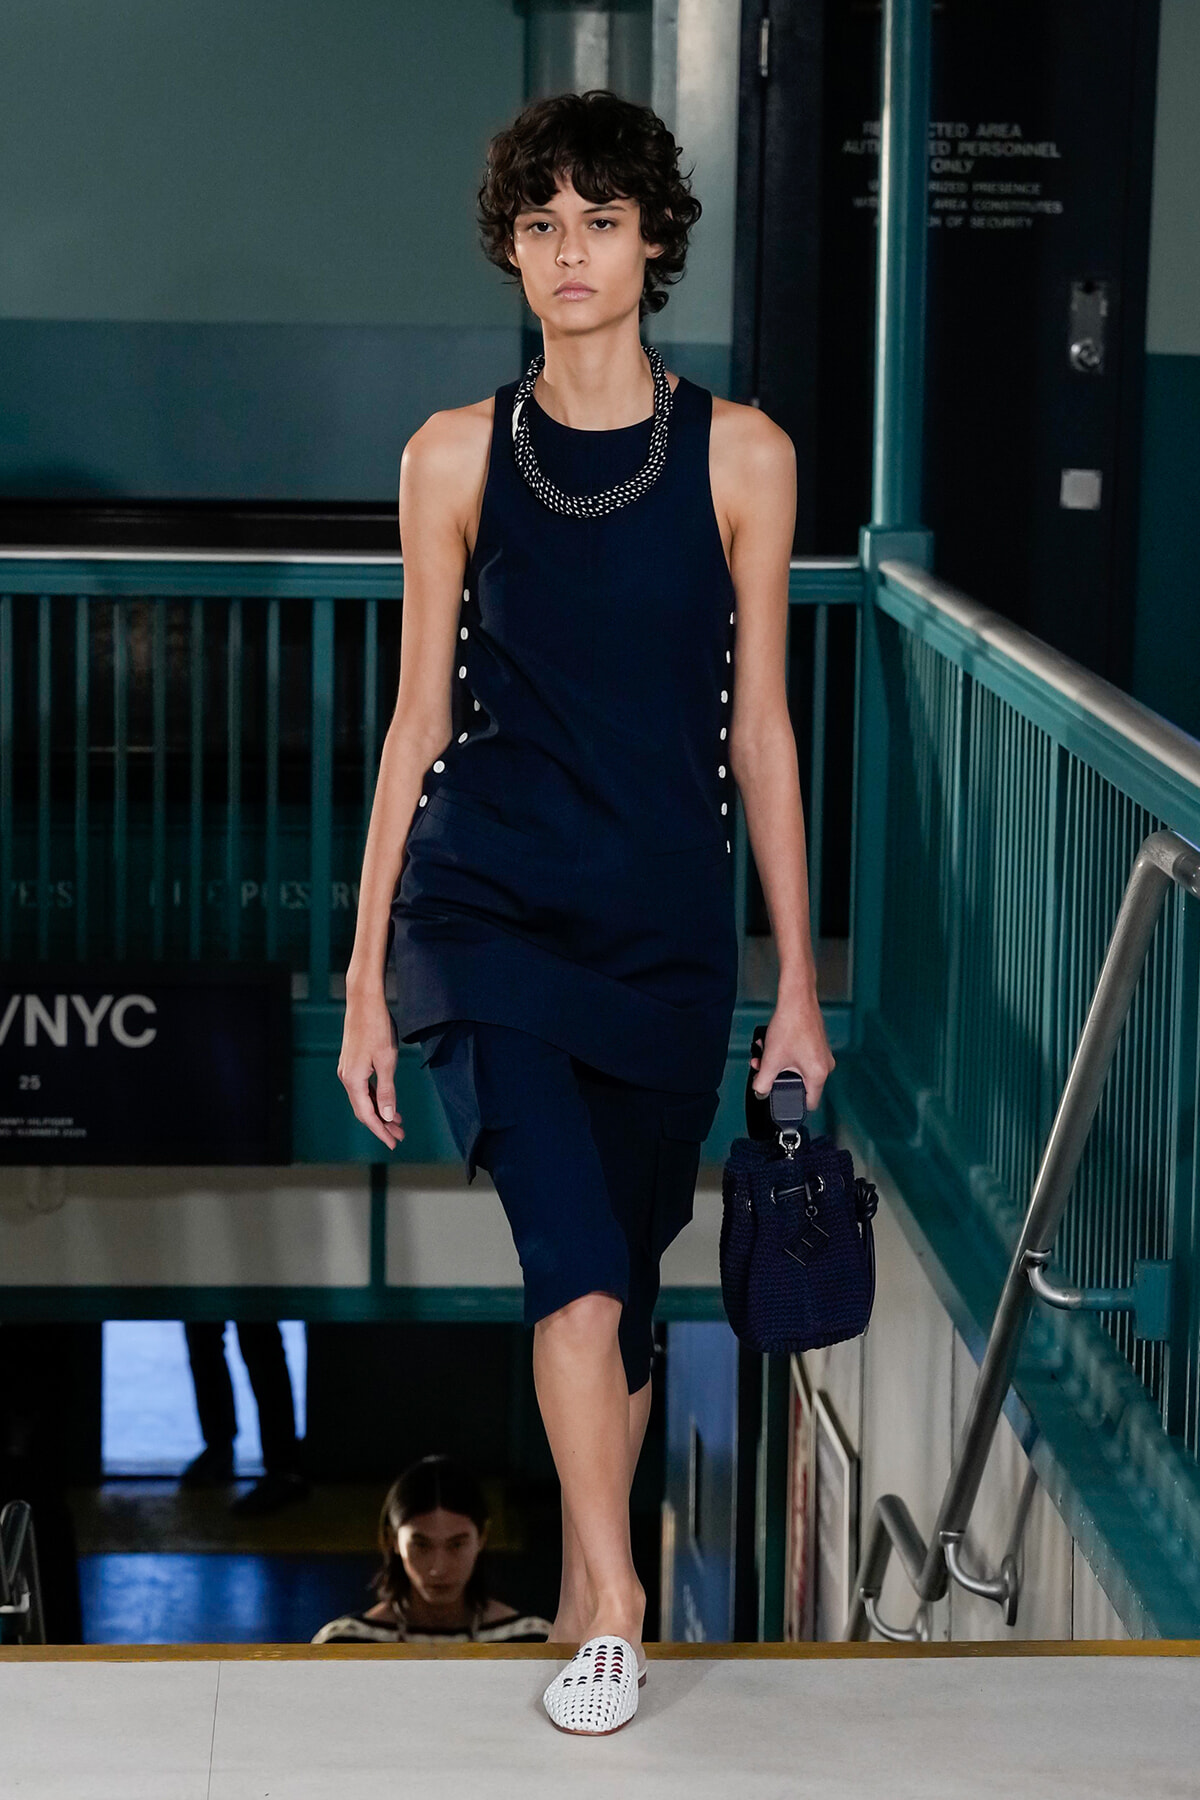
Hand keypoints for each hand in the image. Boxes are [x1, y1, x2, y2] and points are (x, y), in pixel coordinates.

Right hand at [338, 990, 404, 1150]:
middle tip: (400, 1135)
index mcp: (353, 1080)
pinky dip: (375, 1097)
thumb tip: (386, 1115)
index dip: (381, 1131)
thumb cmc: (377, 1028)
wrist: (364, 1001)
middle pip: (364, 1110)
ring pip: (364, 1099)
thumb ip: (387, 1090)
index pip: (367, 1115)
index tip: (394, 1143)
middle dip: (382, 1124)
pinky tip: (387, 1101)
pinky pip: (363, 1088)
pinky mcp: (352, 1062)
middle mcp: (346, 1077)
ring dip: (380, 1111)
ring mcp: (348, 1070)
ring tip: (397, 1122)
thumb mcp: (387, 1061)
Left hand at [750, 996, 835, 1111]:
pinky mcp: (817, 1044)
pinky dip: (785, 1055)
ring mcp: (822, 1054)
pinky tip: (771, 1045)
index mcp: (818, 1074)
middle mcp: (825, 1066)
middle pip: (800, 1084)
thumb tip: (760, 1093)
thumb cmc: (790, 1025)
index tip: (779, 1098)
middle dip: (778, 1078)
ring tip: (763, 1055)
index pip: (809, 1103)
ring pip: (797, 1069)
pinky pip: (801, 1058)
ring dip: (778, 1065)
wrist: (796, 999)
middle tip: (762, 1070)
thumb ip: (763, 1082)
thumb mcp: (771, 1060)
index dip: (792, 1103)